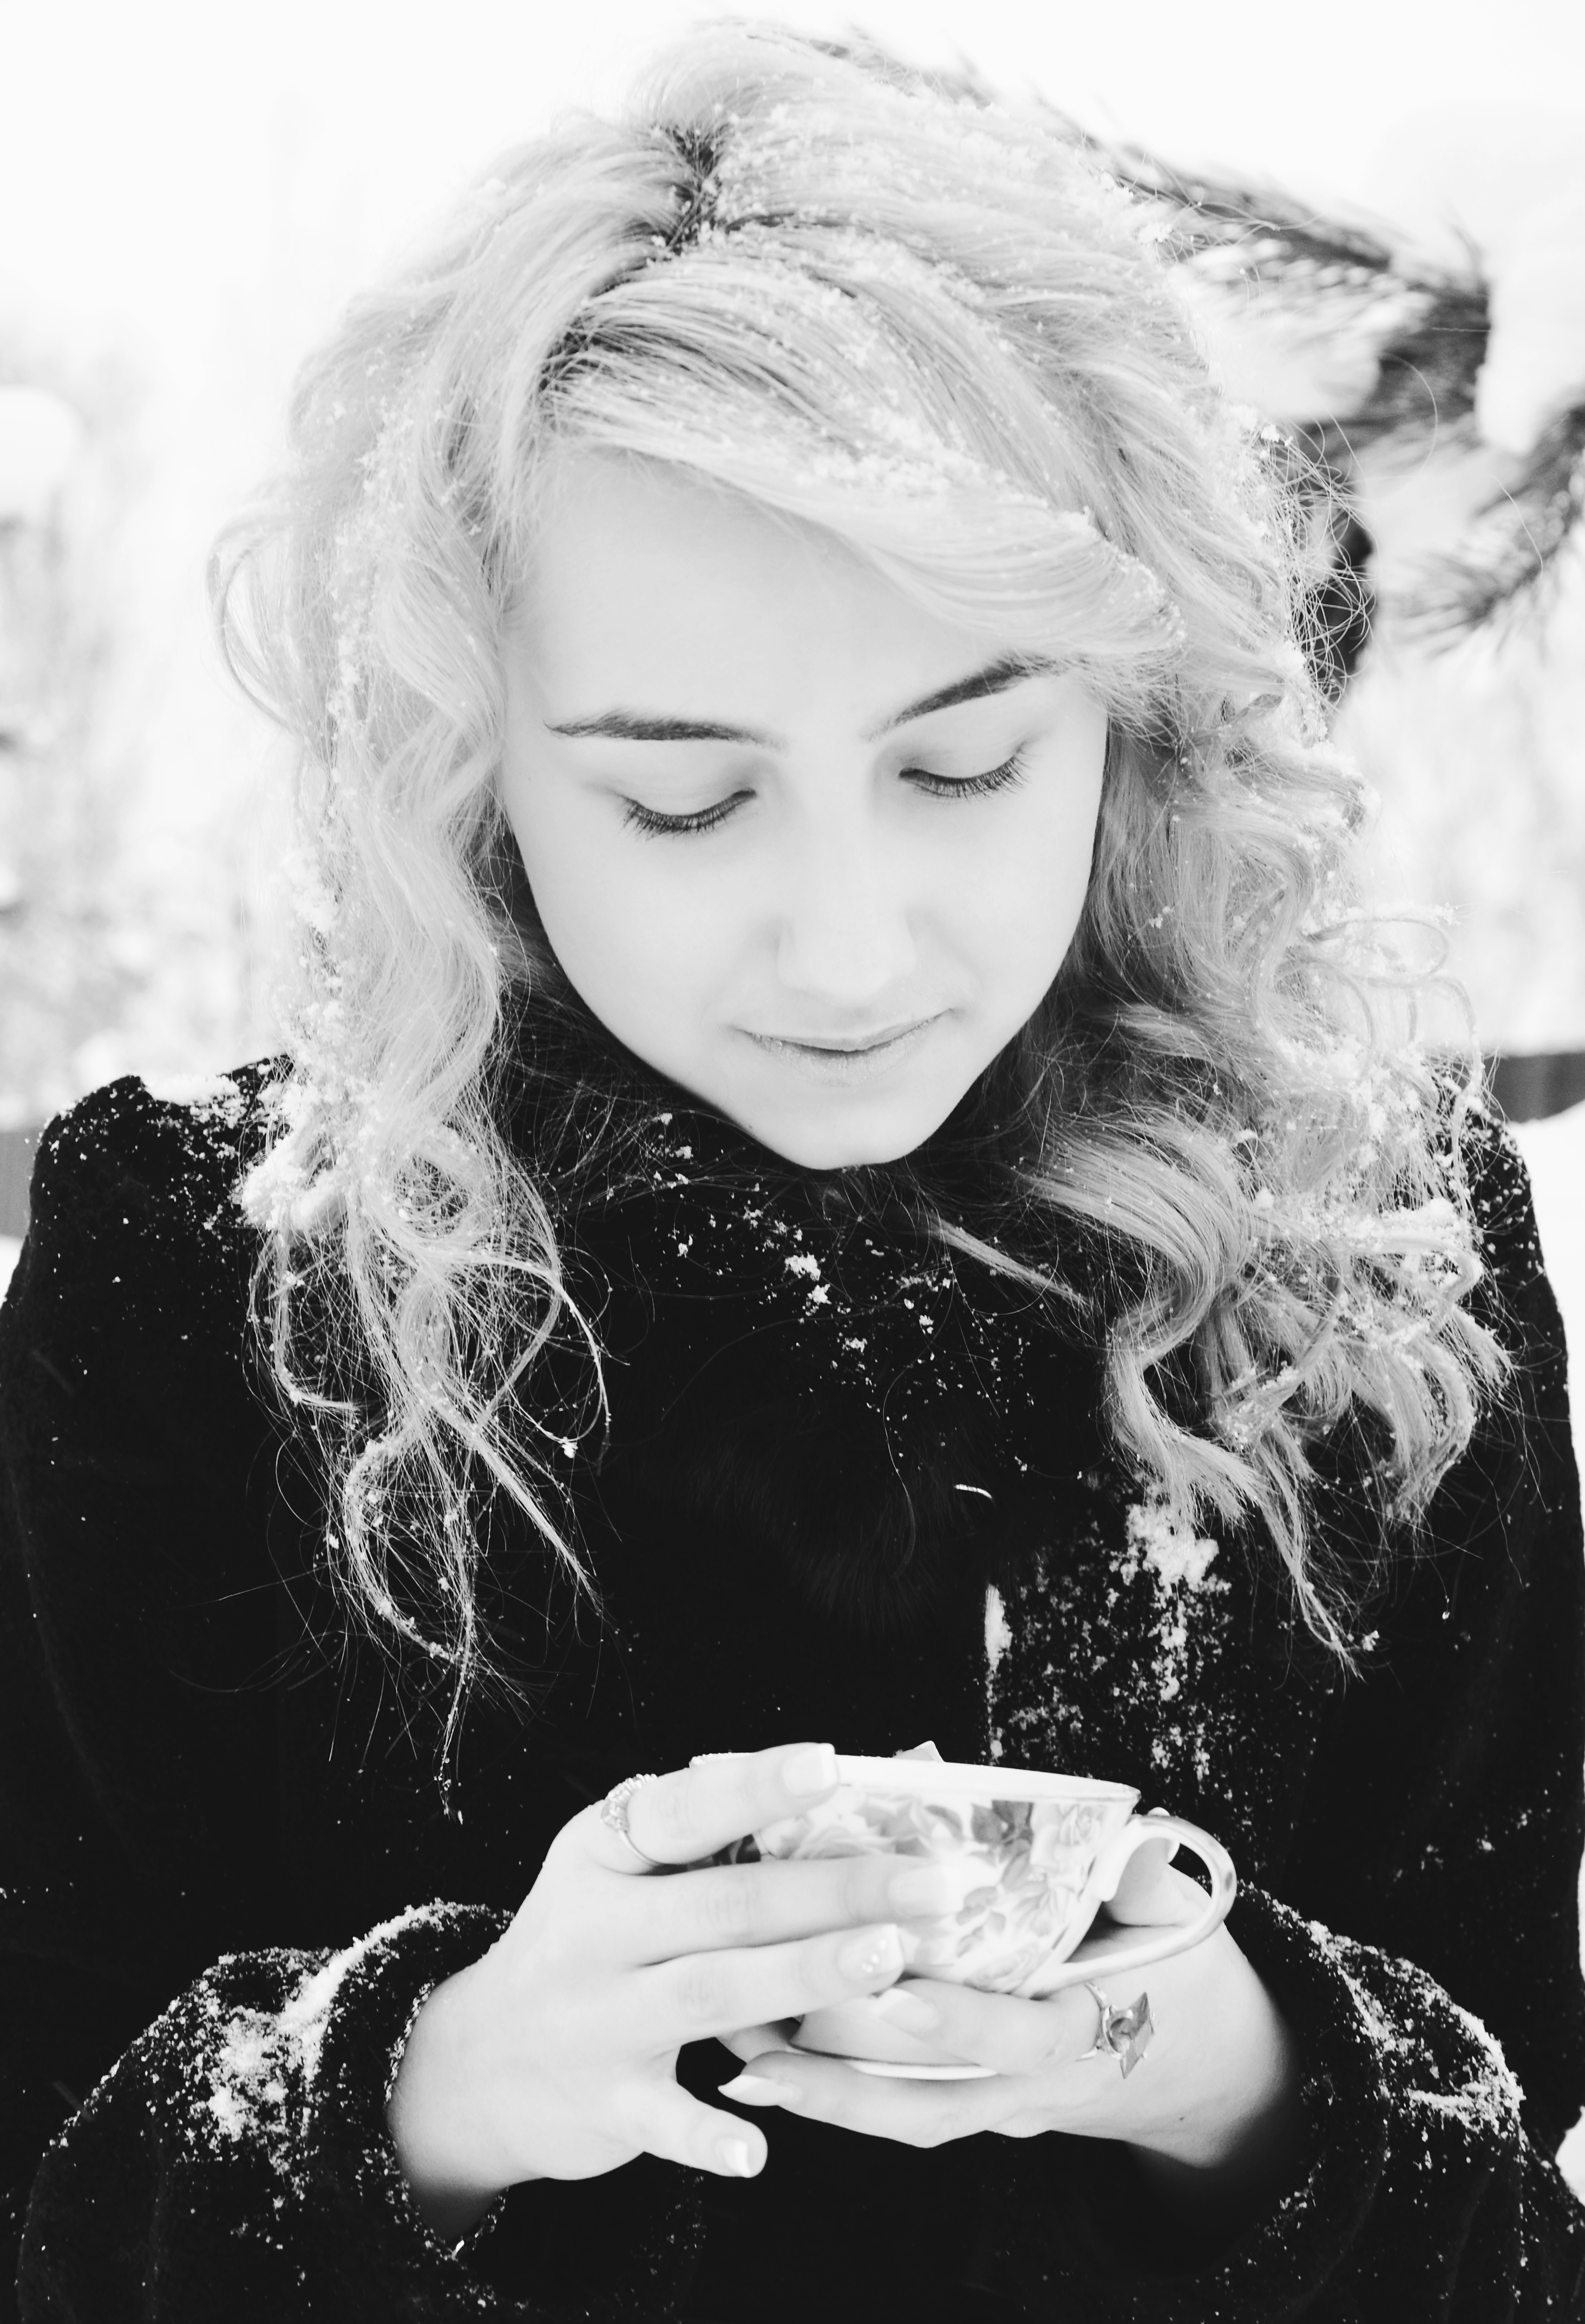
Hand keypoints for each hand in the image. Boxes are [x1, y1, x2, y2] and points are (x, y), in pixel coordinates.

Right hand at [385, 1742, 964, 2234]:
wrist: (479, 2059)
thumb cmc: (593, 1939)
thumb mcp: (621, 1870)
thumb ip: (711, 1837)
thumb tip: (851, 1785)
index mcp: (603, 1850)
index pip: (683, 1808)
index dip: (756, 1786)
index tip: (831, 1766)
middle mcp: (594, 1926)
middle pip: (727, 1902)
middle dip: (834, 1890)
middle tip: (930, 1884)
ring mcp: (595, 2017)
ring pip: (712, 1992)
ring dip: (803, 1976)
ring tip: (888, 1960)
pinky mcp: (601, 2100)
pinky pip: (661, 2117)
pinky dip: (707, 2134)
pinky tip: (759, 2149)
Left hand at [717, 1838, 1300, 2201]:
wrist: (1194, 2056)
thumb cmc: (1173, 1963)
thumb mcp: (1170, 1911)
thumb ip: (1134, 1876)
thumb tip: (1126, 1840)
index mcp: (1096, 2028)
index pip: (1027, 2040)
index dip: (961, 2022)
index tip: (895, 1993)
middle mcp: (1042, 2086)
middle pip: (942, 2093)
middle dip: (857, 2062)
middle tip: (781, 2015)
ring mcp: (1005, 2109)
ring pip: (908, 2117)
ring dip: (826, 2091)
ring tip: (748, 2051)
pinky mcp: (971, 2108)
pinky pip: (900, 2116)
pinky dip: (833, 2098)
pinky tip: (764, 2070)